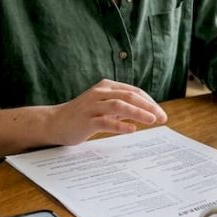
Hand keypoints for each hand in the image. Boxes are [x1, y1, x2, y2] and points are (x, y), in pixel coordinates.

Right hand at [48, 79, 166, 144]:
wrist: (54, 122)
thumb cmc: (82, 115)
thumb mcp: (104, 106)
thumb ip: (122, 106)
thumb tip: (147, 111)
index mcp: (106, 86)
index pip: (134, 91)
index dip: (149, 102)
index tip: (161, 113)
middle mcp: (99, 93)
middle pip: (129, 96)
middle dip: (148, 106)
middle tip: (162, 117)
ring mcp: (92, 106)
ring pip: (119, 105)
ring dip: (138, 112)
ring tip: (152, 120)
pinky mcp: (86, 120)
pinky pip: (105, 121)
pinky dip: (120, 125)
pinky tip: (131, 129)